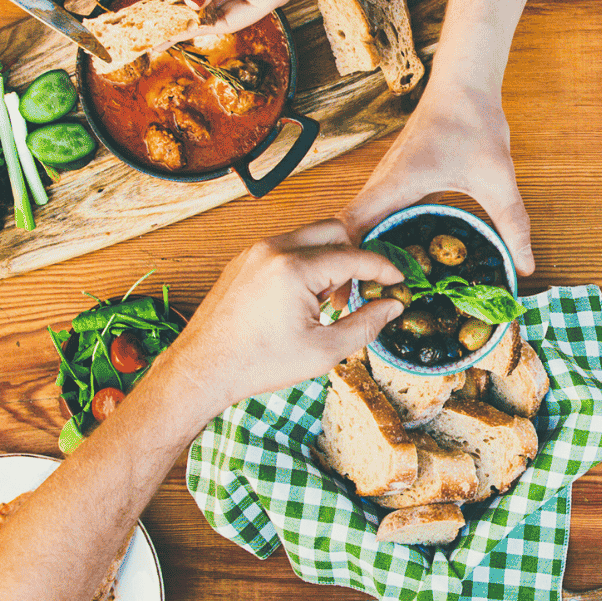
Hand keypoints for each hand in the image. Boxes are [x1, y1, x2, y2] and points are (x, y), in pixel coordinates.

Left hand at [168, 218, 403, 409]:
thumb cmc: (258, 363)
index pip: (355, 256)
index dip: (383, 270)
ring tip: (326, 303)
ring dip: (328, 261)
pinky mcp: (244, 260)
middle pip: (333, 231)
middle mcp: (274, 249)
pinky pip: (285, 249)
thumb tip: (392, 307)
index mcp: (295, 268)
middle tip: (360, 290)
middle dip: (355, 257)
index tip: (398, 282)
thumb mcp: (324, 351)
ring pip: (308, 238)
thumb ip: (365, 325)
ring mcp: (255, 252)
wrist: (203, 368)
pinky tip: (302, 301)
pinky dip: (304, 265)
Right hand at [339, 86, 534, 276]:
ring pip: (358, 223)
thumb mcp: (497, 180)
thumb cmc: (474, 124)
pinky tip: (393, 258)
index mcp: (394, 186)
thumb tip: (525, 266)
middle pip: (346, 233)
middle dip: (346, 268)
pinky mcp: (395, 179)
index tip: (351, 295)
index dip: (344, 264)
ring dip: (358, 253)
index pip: (349, 229)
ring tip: (367, 290)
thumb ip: (512, 224)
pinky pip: (374, 213)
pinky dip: (374, 237)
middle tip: (354, 305)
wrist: (465, 84)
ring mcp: (385, 180)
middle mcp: (381, 184)